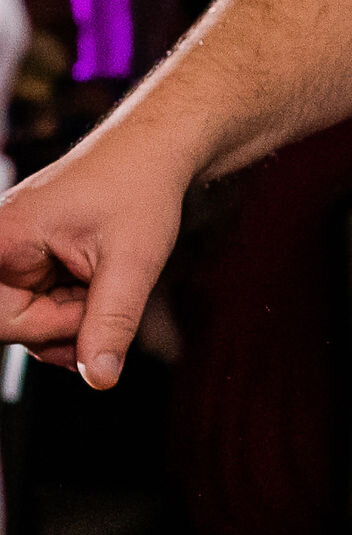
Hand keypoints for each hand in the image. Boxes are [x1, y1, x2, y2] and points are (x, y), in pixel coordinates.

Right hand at [0, 112, 189, 386]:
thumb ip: (111, 323)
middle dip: (70, 327)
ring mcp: (12, 255)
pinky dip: (77, 310)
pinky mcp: (30, 261)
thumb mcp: (132, 263)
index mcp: (2, 241)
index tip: (93, 307)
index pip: (2, 320)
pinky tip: (102, 286)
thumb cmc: (138, 191)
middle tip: (109, 296)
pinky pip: (42, 306)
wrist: (154, 154)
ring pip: (33, 322)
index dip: (53, 329)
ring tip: (110, 280)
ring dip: (78, 320)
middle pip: (16, 325)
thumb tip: (99, 380)